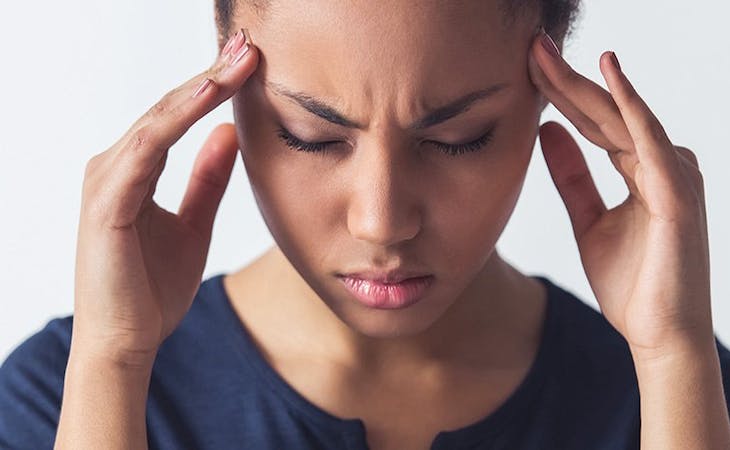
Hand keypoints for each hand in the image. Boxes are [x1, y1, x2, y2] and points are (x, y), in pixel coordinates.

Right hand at [72, 29, 257, 365]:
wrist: (128, 341)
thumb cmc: (152, 288)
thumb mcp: (193, 222)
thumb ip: (207, 178)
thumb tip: (228, 133)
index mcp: (133, 169)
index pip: (177, 115)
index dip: (213, 86)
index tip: (251, 62)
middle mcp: (115, 165)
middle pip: (169, 107)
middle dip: (211, 74)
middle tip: (250, 44)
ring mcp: (106, 180)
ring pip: (158, 119)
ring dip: (199, 87)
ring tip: (239, 60)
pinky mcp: (107, 202)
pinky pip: (147, 149)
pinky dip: (177, 120)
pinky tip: (209, 98)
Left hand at [527, 29, 712, 356]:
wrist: (656, 333)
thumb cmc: (631, 281)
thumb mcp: (588, 220)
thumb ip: (572, 176)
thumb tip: (547, 131)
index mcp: (638, 169)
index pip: (594, 121)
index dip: (560, 94)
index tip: (526, 68)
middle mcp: (658, 163)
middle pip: (604, 111)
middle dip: (565, 78)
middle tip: (531, 46)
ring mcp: (671, 174)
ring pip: (620, 117)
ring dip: (585, 83)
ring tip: (547, 54)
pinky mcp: (676, 192)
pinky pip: (648, 139)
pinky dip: (629, 104)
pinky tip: (607, 73)